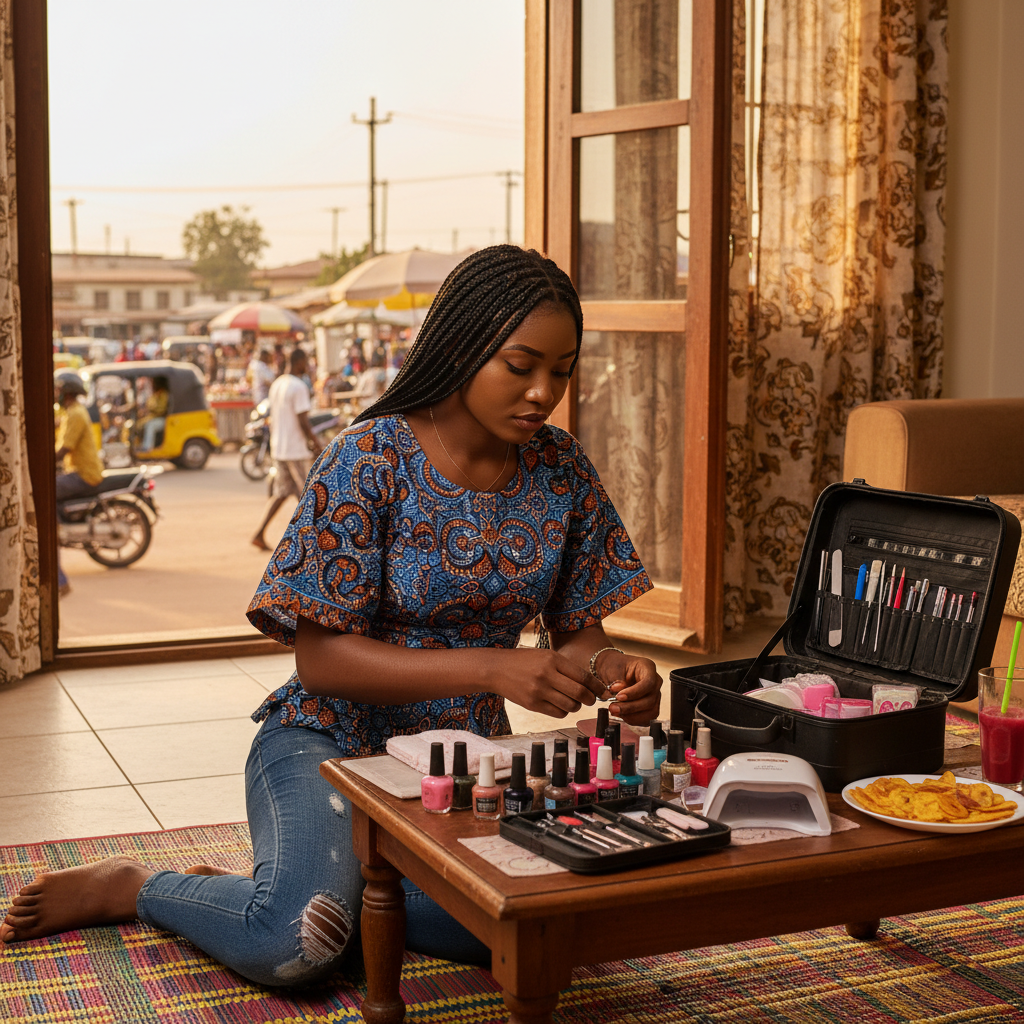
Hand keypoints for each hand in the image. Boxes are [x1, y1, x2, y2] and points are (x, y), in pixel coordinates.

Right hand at [489, 648, 605, 718]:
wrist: (496, 669)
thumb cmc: (524, 661)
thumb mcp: (546, 656)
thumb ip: (566, 668)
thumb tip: (590, 684)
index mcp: (552, 659)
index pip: (583, 676)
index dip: (597, 686)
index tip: (603, 691)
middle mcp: (546, 675)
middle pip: (579, 693)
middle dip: (590, 699)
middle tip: (591, 699)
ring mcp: (538, 691)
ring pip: (570, 705)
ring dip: (576, 706)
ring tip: (572, 700)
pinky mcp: (532, 704)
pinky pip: (557, 713)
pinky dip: (563, 711)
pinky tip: (559, 704)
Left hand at [597, 652, 662, 724]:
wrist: (611, 672)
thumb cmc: (613, 667)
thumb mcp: (612, 670)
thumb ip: (616, 681)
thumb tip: (619, 692)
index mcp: (648, 667)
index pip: (648, 682)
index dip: (634, 692)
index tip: (619, 696)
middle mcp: (655, 681)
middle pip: (649, 700)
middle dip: (630, 707)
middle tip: (613, 708)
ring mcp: (655, 695)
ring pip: (650, 711)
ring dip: (632, 716)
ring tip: (615, 711)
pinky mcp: (651, 707)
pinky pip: (647, 718)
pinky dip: (633, 719)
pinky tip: (622, 715)